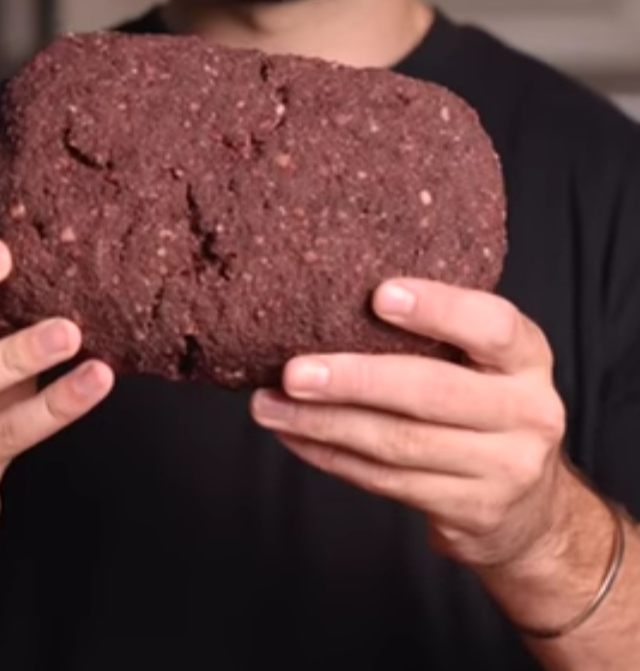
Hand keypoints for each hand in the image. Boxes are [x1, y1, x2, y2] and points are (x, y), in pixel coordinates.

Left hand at [250, 279, 566, 569]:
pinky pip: (387, 481)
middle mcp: (528, 412)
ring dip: (324, 424)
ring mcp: (504, 469)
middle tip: (294, 370)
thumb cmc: (486, 404)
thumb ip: (439, 329)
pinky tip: (295, 434)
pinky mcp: (470, 511)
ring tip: (270, 404)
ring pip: (399, 443)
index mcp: (528, 357)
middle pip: (432, 393)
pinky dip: (332, 456)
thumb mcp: (486, 359)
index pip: (491, 325)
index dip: (437, 308)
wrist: (531, 507)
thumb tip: (335, 290)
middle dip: (355, 380)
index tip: (379, 295)